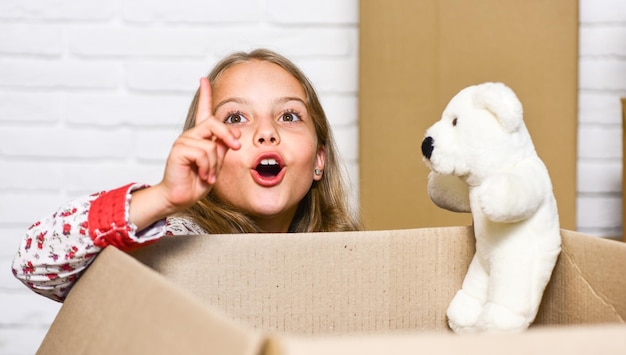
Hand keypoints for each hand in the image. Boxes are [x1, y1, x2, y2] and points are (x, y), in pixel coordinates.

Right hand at [129, 78, 240, 228]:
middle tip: (237, 147)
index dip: (204, 95)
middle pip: (214, 123)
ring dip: (214, 165)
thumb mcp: (216, 163)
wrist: (181, 197)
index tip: (204, 79)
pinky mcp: (178, 150)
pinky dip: (207, 168)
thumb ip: (222, 148)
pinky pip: (203, 154)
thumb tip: (233, 135)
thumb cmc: (198, 182)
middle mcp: (191, 135)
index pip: (202, 111)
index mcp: (200, 136)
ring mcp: (183, 141)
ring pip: (211, 145)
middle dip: (228, 135)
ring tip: (207, 175)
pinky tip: (201, 175)